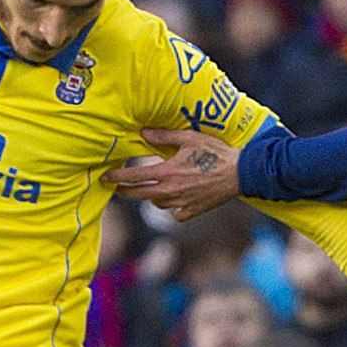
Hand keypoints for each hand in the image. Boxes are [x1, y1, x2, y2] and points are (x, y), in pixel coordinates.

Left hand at [104, 127, 241, 219]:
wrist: (240, 173)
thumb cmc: (215, 152)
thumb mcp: (189, 138)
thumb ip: (163, 136)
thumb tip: (143, 132)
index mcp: (167, 172)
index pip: (133, 177)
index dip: (116, 178)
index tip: (106, 177)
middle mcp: (170, 190)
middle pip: (139, 195)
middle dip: (125, 191)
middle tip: (117, 188)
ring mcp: (181, 203)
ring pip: (157, 203)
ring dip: (152, 196)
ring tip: (152, 188)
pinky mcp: (193, 211)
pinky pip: (175, 213)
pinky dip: (172, 207)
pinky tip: (176, 199)